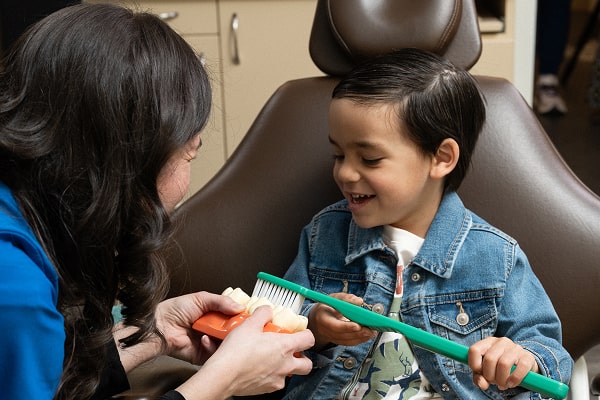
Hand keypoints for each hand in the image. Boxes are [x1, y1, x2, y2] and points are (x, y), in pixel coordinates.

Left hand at [155, 291, 245, 363]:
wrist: (159, 325)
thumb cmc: (175, 310)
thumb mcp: (201, 299)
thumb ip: (221, 301)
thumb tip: (240, 307)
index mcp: (213, 315)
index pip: (232, 317)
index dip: (240, 317)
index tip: (246, 316)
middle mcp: (212, 330)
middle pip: (231, 332)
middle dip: (235, 329)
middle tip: (238, 326)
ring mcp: (208, 343)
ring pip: (225, 344)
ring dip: (225, 339)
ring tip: (221, 332)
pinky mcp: (202, 356)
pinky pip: (214, 354)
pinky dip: (211, 347)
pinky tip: (204, 339)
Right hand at [177, 305, 314, 398]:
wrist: (223, 375)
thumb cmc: (237, 352)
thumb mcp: (249, 324)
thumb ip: (262, 314)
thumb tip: (266, 310)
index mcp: (285, 346)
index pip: (309, 340)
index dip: (306, 335)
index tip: (301, 333)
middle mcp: (285, 364)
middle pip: (307, 364)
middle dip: (303, 358)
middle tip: (293, 352)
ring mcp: (277, 379)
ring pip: (290, 375)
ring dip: (286, 368)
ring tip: (272, 360)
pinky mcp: (267, 390)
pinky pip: (275, 383)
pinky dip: (271, 377)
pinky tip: (259, 369)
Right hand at [309, 292, 375, 349]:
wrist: (318, 319)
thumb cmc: (327, 307)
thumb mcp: (333, 298)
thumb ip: (345, 298)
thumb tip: (359, 301)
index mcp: (323, 319)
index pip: (335, 326)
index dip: (346, 327)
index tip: (358, 325)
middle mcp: (327, 331)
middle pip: (343, 335)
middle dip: (358, 333)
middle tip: (370, 329)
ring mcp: (332, 338)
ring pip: (348, 341)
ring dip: (361, 337)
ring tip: (372, 332)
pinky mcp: (338, 341)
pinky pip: (350, 343)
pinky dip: (360, 340)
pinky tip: (368, 335)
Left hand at [468, 336, 538, 390]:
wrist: (522, 365)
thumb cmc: (499, 368)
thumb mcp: (486, 371)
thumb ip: (479, 378)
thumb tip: (482, 383)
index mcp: (488, 342)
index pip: (474, 350)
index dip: (474, 365)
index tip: (480, 373)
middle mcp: (501, 342)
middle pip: (489, 359)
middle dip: (489, 376)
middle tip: (494, 381)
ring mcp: (515, 348)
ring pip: (504, 364)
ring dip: (501, 379)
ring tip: (502, 383)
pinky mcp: (527, 357)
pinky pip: (520, 368)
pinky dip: (514, 379)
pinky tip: (511, 383)